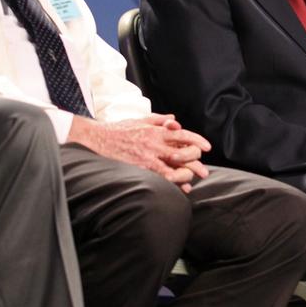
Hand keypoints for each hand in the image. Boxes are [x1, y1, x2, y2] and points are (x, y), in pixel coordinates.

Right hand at [69, 113, 210, 192]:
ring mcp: (149, 157)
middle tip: (203, 170)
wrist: (98, 139)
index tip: (207, 147)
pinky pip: (163, 178)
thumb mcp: (140, 119)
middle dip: (197, 161)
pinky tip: (181, 187)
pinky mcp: (142, 169)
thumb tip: (174, 119)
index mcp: (156, 130)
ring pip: (177, 167)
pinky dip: (175, 183)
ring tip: (193, 179)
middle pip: (185, 152)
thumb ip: (158, 119)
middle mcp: (155, 143)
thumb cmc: (118, 130)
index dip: (198, 141)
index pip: (183, 135)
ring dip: (188, 173)